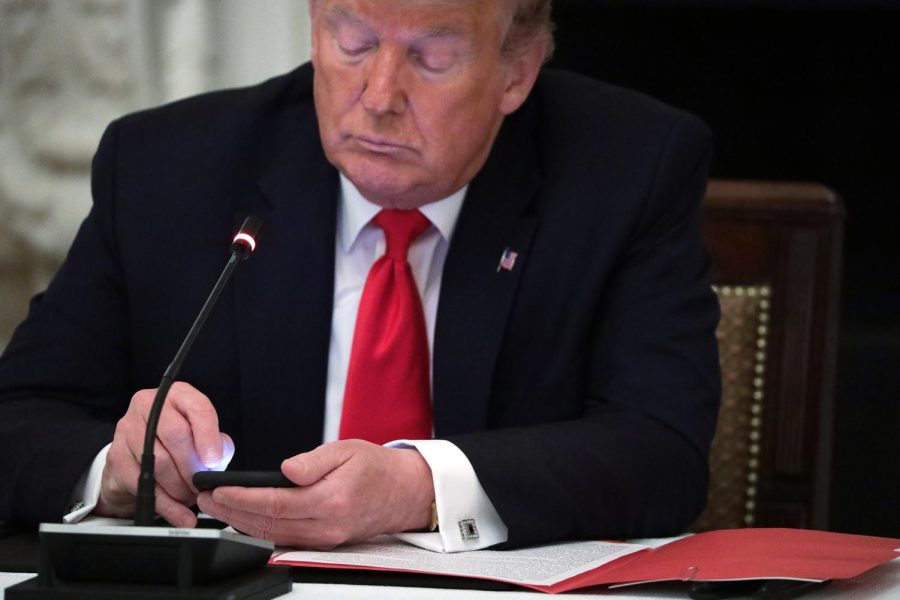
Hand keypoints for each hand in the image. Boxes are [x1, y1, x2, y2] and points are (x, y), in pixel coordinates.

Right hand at [96, 381, 233, 526]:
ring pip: (159, 461)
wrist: (135, 455)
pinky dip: (166, 504)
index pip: (197, 407)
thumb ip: (217, 443)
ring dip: (180, 487)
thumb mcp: (201, 435)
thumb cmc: (175, 442)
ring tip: (191, 497)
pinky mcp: (116, 455)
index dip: (208, 436)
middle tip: (202, 485)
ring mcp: (128, 428)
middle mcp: (150, 405)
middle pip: (175, 434)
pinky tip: (180, 513)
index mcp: (176, 395)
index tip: (214, 461)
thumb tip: (218, 458)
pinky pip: (143, 484)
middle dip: (193, 466)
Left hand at [197, 440, 434, 548]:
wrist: (405, 492)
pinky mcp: (324, 543)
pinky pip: (284, 539)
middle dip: (231, 512)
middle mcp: (326, 526)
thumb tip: (285, 470)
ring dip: (240, 522)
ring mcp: (325, 539)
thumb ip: (314, 460)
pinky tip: (244, 518)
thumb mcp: (347, 449)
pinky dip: (260, 529)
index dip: (242, 497)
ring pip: (272, 536)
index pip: (275, 503)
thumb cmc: (378, 468)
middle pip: (267, 524)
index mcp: (331, 500)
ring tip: (217, 507)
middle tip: (205, 499)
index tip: (218, 489)